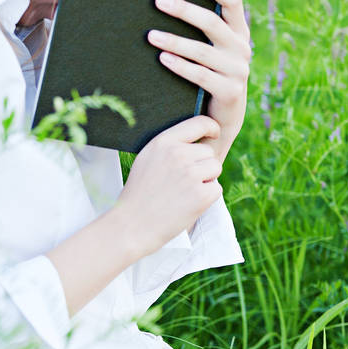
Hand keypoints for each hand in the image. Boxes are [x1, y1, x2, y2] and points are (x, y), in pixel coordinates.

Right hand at [114, 114, 222, 257]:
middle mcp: (179, 155)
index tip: (213, 133)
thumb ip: (169, 146)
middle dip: (202, 165)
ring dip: (206, 180)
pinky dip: (207, 198)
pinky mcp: (201, 195)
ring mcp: (191, 174)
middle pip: (209, 152)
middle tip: (181, 182)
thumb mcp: (146, 159)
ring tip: (183, 192)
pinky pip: (216, 189)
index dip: (211, 127)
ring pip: (215, 169)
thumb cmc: (139, 193)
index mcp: (164, 142)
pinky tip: (187, 204)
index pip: (199, 123)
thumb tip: (196, 139)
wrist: (131, 225)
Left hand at [146, 0, 250, 162]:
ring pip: (202, 51)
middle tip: (158, 1)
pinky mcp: (230, 92)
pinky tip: (162, 58)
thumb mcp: (214, 49)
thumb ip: (211, 22)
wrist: (221, 119)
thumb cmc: (211, 75)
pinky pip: (201, 75)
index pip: (233, 2)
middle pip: (212, 23)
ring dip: (174, 40)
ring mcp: (238, 71)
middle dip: (183, 10)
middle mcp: (242, 49)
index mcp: (239, 33)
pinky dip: (180, 66)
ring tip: (150, 34)